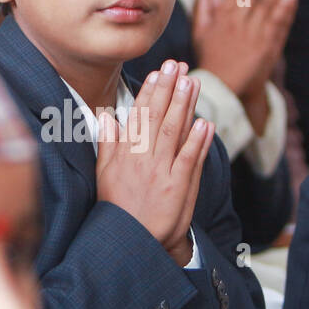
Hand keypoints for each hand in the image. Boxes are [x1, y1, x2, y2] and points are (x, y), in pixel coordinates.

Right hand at [95, 60, 214, 265]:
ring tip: (191, 82)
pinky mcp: (177, 187)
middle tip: (177, 66)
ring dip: (183, 105)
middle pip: (157, 117)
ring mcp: (161, 172)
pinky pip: (188, 159)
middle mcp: (142, 159)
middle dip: (169, 89)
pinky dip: (196, 140)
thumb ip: (107, 143)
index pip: (139, 116)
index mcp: (125, 154)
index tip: (159, 72)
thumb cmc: (119, 207)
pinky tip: (204, 122)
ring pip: (173, 132)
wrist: (133, 242)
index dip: (151, 92)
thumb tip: (106, 116)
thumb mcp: (104, 174)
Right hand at [192, 0, 298, 99]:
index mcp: (222, 19)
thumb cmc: (212, 59)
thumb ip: (204, 9)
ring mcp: (254, 36)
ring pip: (266, 6)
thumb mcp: (200, 34)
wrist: (225, 89)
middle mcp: (238, 25)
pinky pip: (278, 25)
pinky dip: (285, 9)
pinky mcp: (268, 48)